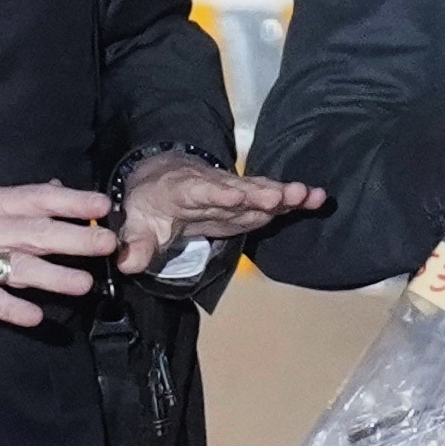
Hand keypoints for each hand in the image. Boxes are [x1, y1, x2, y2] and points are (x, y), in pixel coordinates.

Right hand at [0, 183, 118, 327]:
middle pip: (38, 233)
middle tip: (108, 246)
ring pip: (19, 267)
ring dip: (54, 277)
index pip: (39, 198)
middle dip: (76, 239)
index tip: (103, 205)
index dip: (73, 201)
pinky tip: (34, 318)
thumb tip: (52, 190)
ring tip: (83, 286)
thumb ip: (10, 197)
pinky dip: (11, 309)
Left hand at [116, 152, 323, 274]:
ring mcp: (235, 192)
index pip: (201, 192)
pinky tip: (316, 198)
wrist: (165, 181)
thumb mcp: (136, 223)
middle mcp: (214, 187)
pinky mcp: (250, 200)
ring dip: (284, 194)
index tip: (236, 196)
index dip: (218, 194)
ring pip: (260, 191)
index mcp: (183, 191)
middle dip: (260, 192)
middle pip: (239, 188)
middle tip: (282, 196)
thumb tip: (127, 264)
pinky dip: (294, 199)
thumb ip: (135, 244)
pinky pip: (273, 199)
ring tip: (308, 195)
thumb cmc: (151, 205)